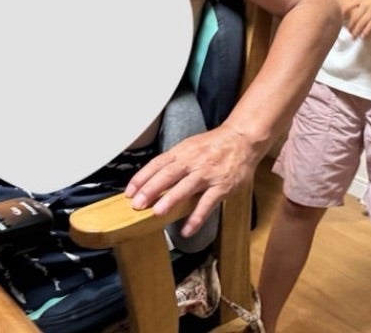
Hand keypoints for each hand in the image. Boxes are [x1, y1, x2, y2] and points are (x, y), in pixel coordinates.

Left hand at [124, 124, 257, 236]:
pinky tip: (187, 230)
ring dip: (171, 199)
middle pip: (168, 174)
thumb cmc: (213, 145)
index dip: (142, 178)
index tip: (129, 192)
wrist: (242, 140)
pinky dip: (197, 217)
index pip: (157, 164)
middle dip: (151, 189)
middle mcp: (192, 161)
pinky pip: (208, 203)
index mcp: (182, 152)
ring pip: (186, 187)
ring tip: (157, 213)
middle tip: (137, 204)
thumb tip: (151, 179)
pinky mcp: (222, 186)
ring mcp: (207, 174)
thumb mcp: (189, 147)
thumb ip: (173, 162)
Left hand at [344, 0, 370, 38]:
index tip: (342, 21)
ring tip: (354, 37)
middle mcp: (366, 3)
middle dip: (350, 26)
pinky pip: (370, 26)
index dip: (343, 15)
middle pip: (354, 17)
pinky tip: (363, 36)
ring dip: (356, 31)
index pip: (348, 6)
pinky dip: (366, 32)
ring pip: (361, 23)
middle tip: (348, 33)